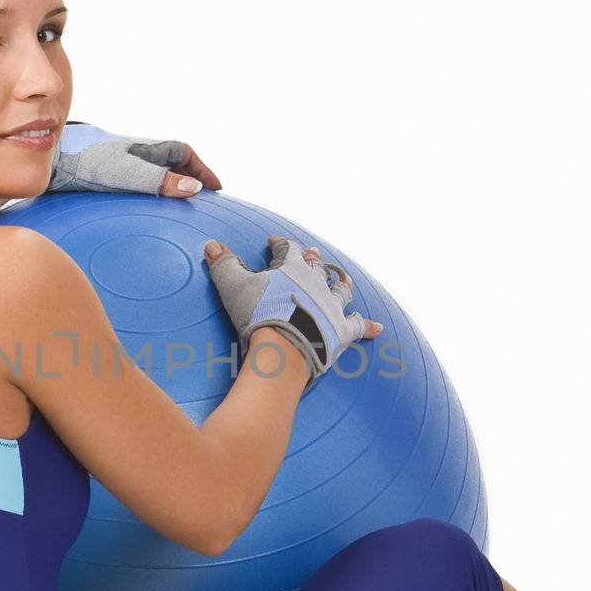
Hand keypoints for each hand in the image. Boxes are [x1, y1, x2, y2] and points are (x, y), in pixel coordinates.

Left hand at [47, 121, 223, 198]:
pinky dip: (148, 197)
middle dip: (190, 178)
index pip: (183, 153)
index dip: (202, 170)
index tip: (216, 189)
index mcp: (145, 148)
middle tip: (203, 200)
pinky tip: (142, 215)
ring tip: (178, 209)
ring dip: (170, 187)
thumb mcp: (127, 174)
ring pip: (154, 175)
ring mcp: (119, 166)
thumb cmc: (87, 166)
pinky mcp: (105, 180)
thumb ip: (159, 181)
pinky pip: (136, 187)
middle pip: (171, 163)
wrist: (52, 165)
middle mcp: (134, 155)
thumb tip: (193, 189)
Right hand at [203, 235, 383, 394]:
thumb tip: (212, 244)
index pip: (288, 248)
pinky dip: (368, 327)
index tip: (274, 241)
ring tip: (343, 279)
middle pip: (318, 266)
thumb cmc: (258, 315)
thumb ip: (223, 263)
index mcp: (293, 268)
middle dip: (313, 259)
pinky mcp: (342, 331)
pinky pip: (359, 326)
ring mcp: (332, 306)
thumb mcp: (233, 286)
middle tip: (313, 253)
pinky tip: (378, 328)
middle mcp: (317, 282)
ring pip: (341, 289)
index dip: (281, 243)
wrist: (283, 348)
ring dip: (341, 283)